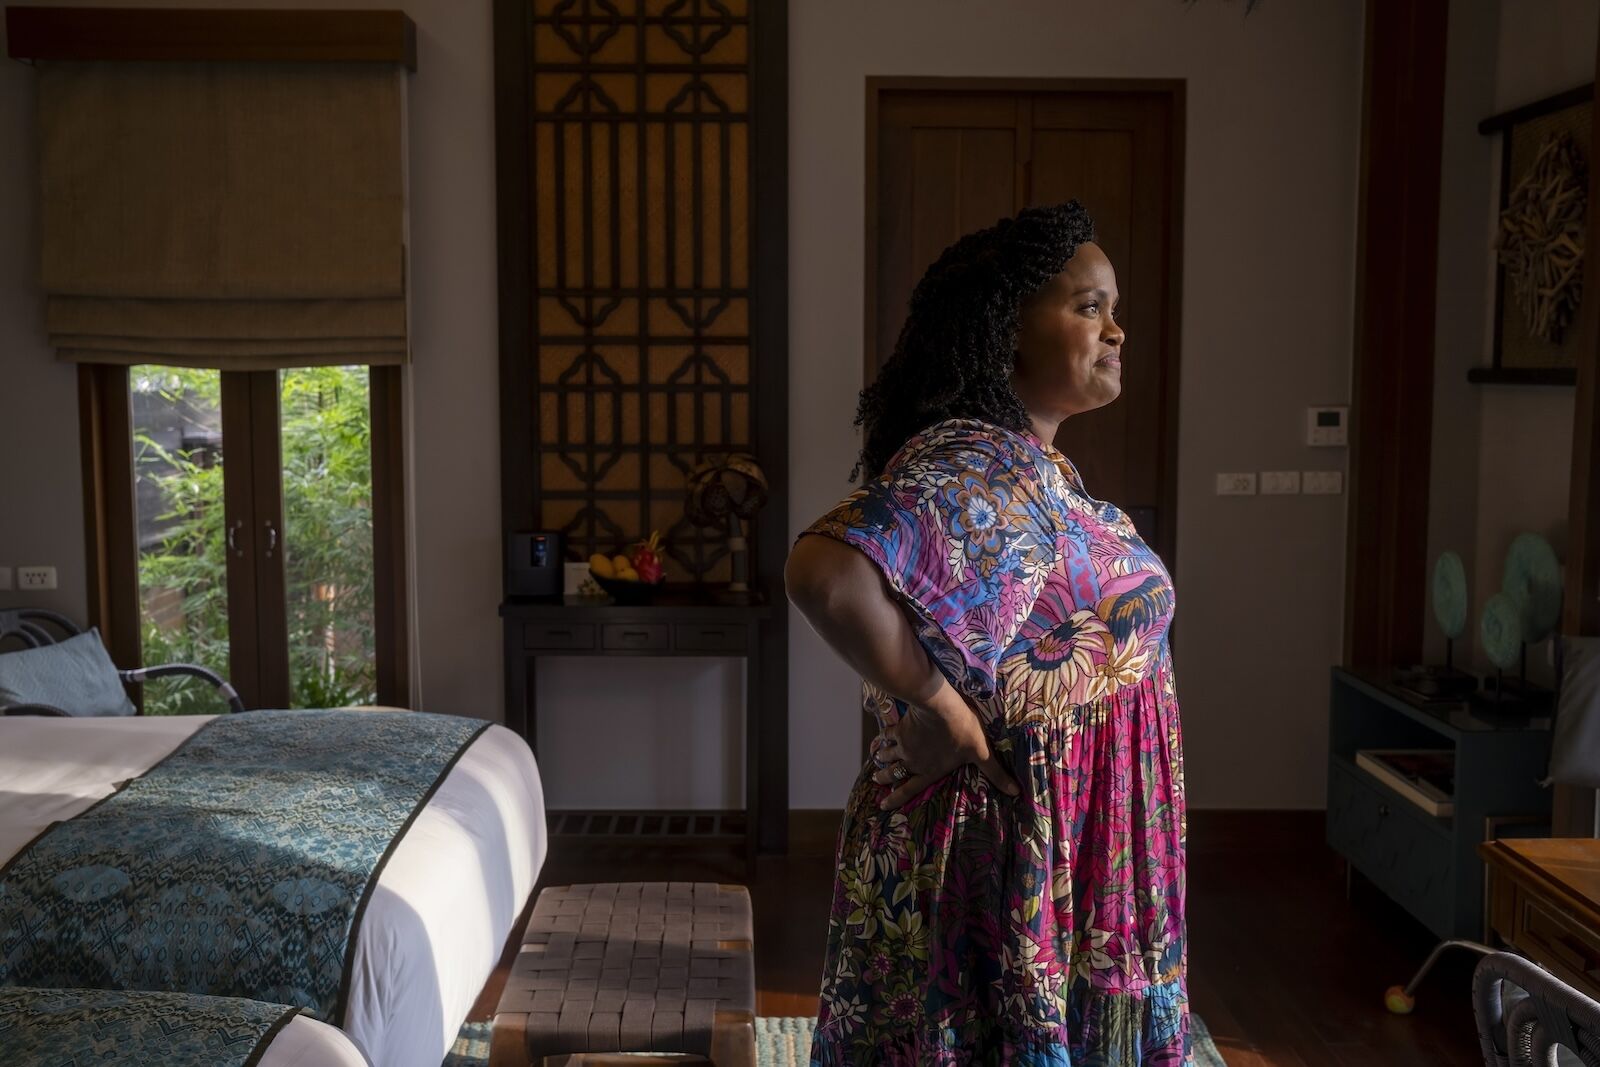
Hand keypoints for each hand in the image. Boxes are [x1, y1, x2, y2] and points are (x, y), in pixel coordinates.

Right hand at [871, 689, 1020, 808]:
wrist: (940, 707)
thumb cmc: (963, 731)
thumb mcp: (982, 753)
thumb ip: (996, 773)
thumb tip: (1016, 792)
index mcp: (930, 771)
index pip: (910, 788)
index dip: (896, 798)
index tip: (883, 804)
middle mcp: (913, 762)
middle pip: (894, 773)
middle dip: (884, 777)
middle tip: (876, 779)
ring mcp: (904, 745)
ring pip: (887, 755)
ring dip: (881, 758)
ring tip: (875, 759)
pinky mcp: (900, 728)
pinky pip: (886, 734)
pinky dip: (880, 738)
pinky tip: (878, 738)